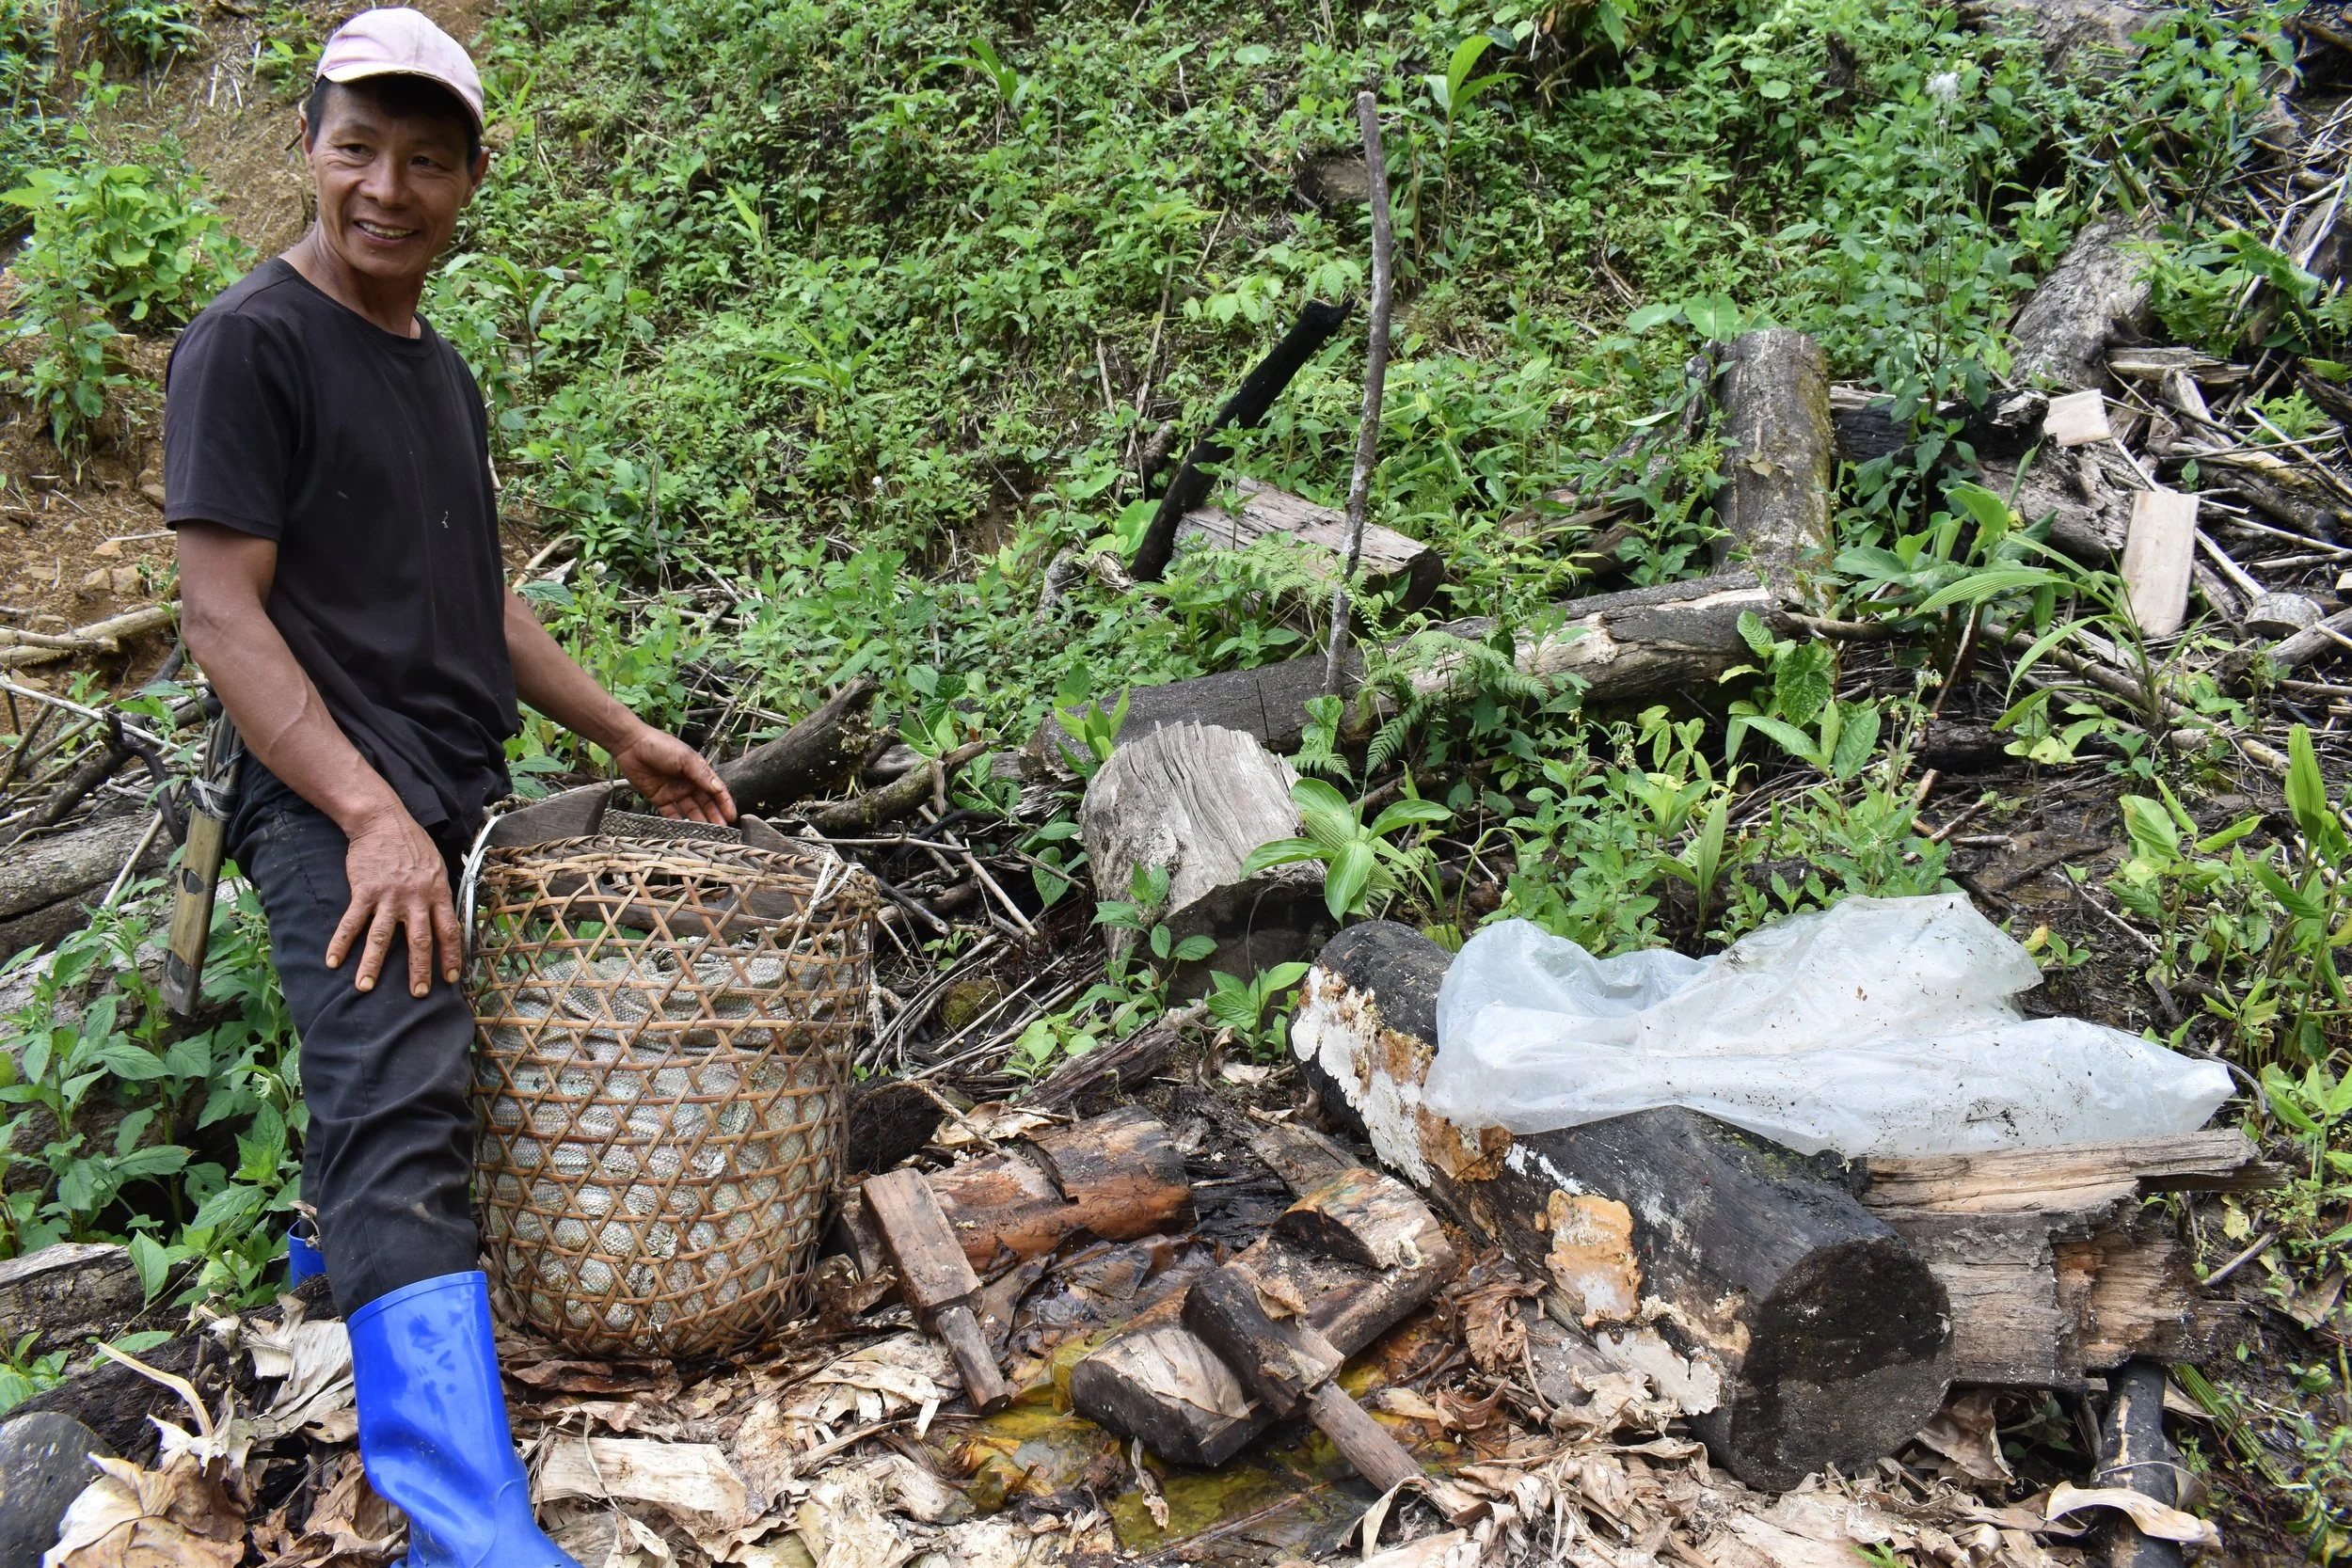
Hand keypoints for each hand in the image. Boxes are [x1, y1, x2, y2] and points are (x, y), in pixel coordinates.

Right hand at [327, 808, 460, 997]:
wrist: (383, 821)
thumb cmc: (412, 844)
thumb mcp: (437, 866)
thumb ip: (439, 894)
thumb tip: (446, 918)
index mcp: (437, 893)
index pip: (449, 930)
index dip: (451, 956)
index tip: (451, 979)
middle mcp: (415, 898)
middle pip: (419, 940)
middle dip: (419, 970)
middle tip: (418, 994)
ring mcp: (389, 896)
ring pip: (382, 937)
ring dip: (372, 965)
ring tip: (364, 988)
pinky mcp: (364, 891)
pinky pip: (351, 922)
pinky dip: (340, 942)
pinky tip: (331, 961)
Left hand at [612, 726, 735, 824]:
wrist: (631, 745)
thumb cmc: (660, 746)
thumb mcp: (685, 758)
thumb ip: (702, 775)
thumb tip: (719, 790)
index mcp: (698, 772)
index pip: (716, 790)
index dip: (725, 803)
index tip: (732, 816)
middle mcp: (688, 783)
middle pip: (705, 804)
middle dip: (714, 817)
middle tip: (721, 831)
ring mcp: (674, 792)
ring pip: (691, 811)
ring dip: (699, 822)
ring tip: (706, 836)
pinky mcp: (660, 799)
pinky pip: (671, 814)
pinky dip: (678, 823)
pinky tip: (685, 833)